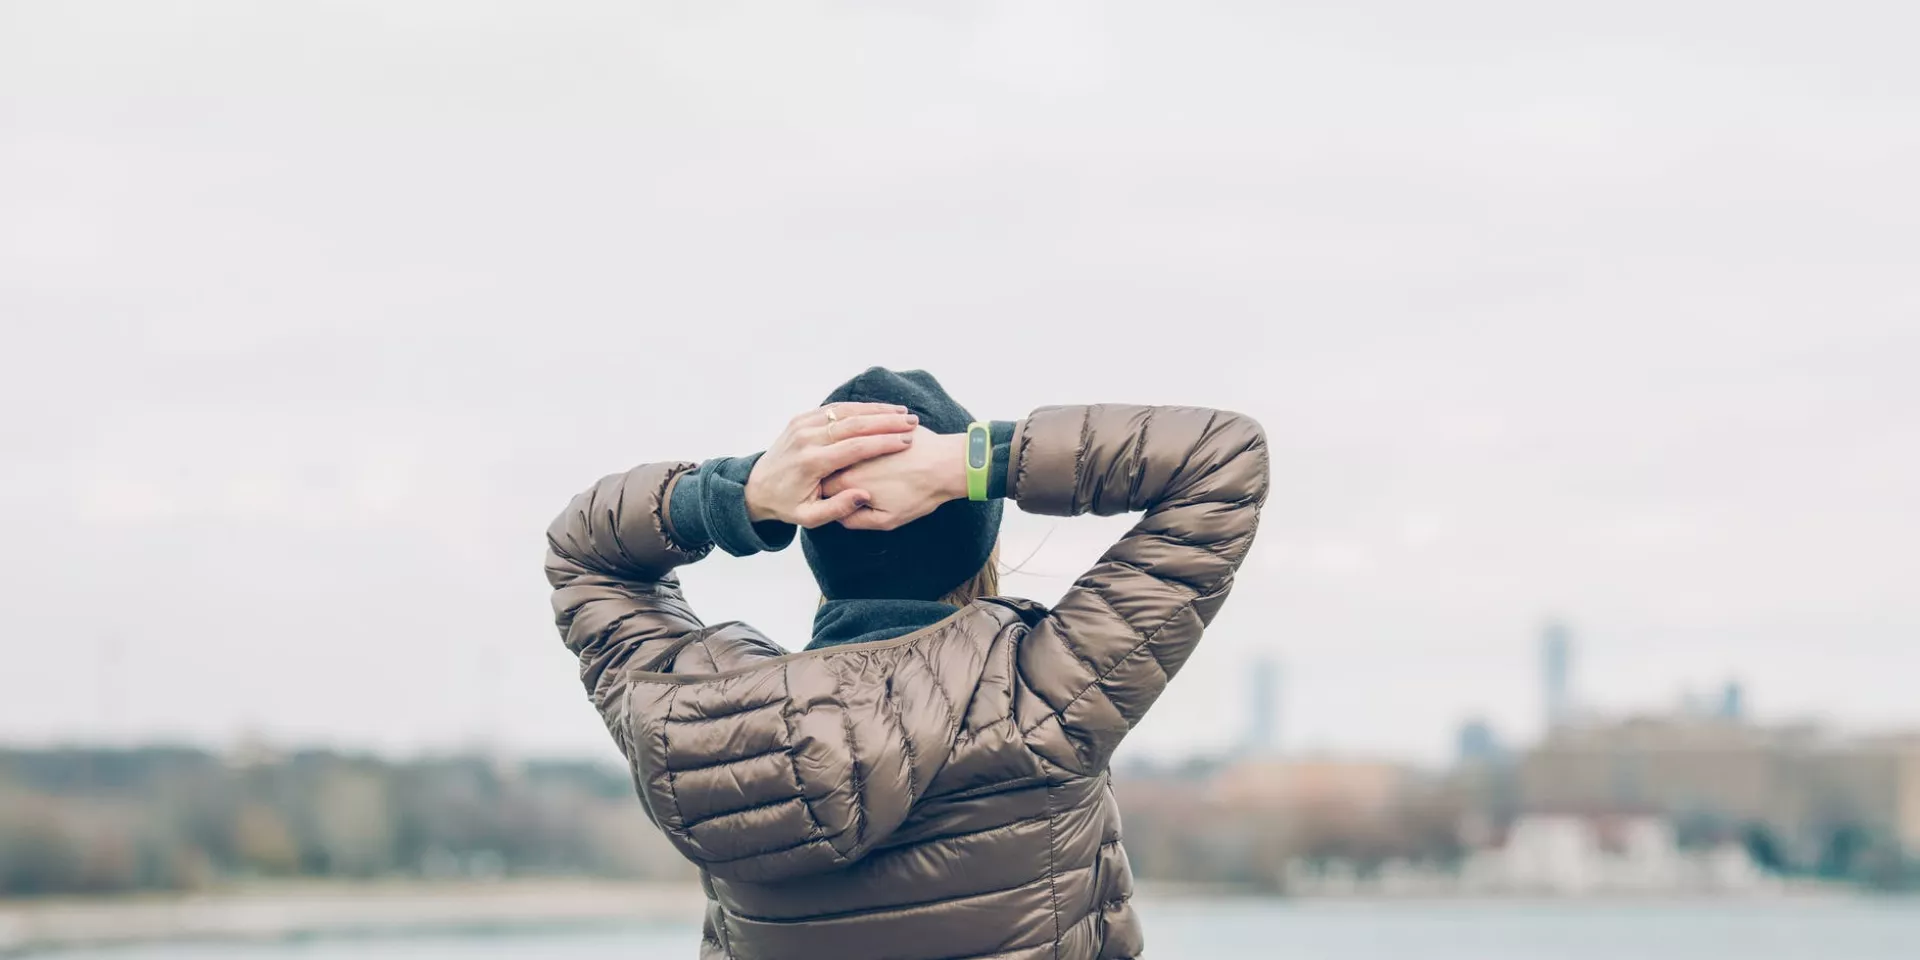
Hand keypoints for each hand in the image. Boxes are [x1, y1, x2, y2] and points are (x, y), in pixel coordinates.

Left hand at [745, 403, 918, 527]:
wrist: (757, 487)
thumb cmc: (787, 505)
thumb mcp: (810, 518)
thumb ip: (838, 509)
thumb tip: (863, 495)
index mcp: (811, 462)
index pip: (854, 447)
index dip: (883, 443)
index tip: (906, 441)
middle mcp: (806, 439)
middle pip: (853, 424)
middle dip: (885, 422)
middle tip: (911, 423)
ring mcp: (803, 425)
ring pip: (846, 411)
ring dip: (876, 411)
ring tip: (902, 414)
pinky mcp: (802, 418)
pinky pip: (835, 408)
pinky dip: (860, 408)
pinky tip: (880, 410)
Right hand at [821, 429, 967, 530]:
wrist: (948, 465)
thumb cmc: (920, 494)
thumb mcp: (887, 520)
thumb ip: (855, 519)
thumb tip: (839, 514)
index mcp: (848, 481)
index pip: (821, 487)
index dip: (827, 492)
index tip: (834, 494)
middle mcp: (850, 457)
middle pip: (830, 464)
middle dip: (834, 470)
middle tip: (849, 480)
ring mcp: (864, 438)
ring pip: (844, 444)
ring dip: (848, 450)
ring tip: (867, 464)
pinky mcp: (879, 425)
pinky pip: (864, 430)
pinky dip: (865, 436)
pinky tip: (876, 443)